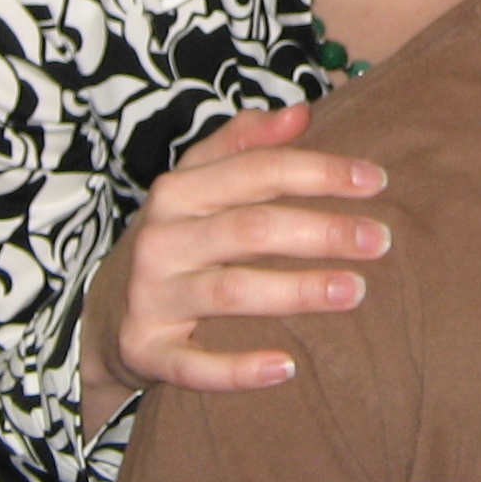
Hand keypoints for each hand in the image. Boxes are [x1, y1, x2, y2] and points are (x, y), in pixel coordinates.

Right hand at [79, 103, 391, 406]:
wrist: (100, 314)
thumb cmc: (173, 240)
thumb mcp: (194, 184)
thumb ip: (243, 144)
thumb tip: (301, 113)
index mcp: (178, 191)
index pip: (257, 171)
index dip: (319, 172)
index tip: (376, 181)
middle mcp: (162, 240)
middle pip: (251, 228)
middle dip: (321, 231)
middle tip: (379, 240)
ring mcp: (151, 297)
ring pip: (230, 291)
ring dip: (296, 291)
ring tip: (354, 291)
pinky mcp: (145, 350)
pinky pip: (193, 364)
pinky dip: (237, 369)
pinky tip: (286, 368)